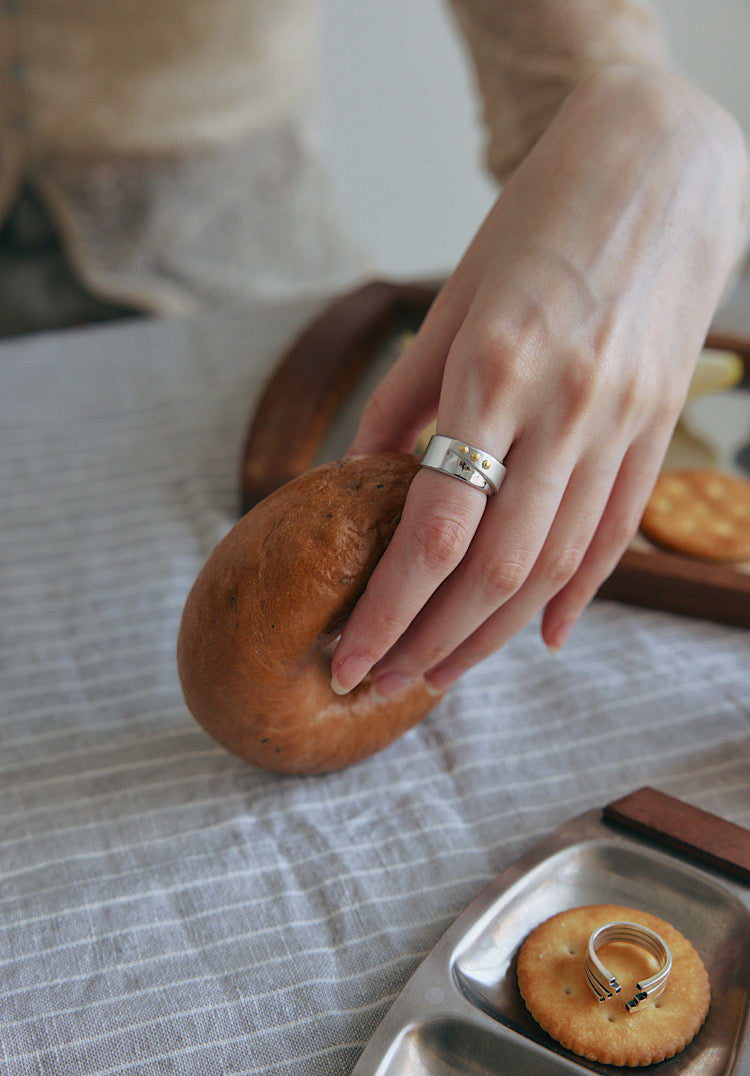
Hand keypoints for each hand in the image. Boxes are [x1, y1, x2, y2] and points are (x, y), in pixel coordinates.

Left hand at [331, 63, 747, 698]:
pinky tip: (543, 637)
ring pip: (557, 567)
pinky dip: (578, 594)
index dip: (387, 609)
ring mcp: (621, 425)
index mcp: (496, 369)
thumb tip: (360, 473)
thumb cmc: (540, 219)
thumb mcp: (455, 297)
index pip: (434, 529)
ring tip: (441, 673)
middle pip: (493, 569)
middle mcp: (565, 409)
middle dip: (429, 643)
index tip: (347, 655)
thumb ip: (406, 394)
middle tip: (380, 684)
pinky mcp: (657, 430)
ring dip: (493, 635)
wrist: (662, 163)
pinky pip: (616, 532)